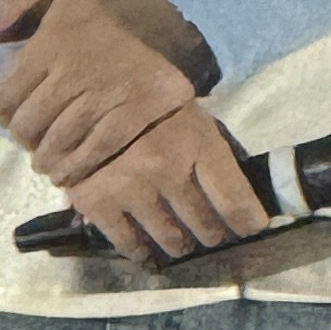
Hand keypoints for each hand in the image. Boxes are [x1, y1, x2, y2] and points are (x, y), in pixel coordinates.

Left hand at [0, 0, 208, 181]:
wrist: (181, 10)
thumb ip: (19, 0)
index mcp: (51, 42)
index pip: (5, 96)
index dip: (0, 111)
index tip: (8, 113)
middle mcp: (74, 73)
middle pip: (29, 126)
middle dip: (24, 136)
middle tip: (31, 138)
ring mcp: (105, 98)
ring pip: (59, 144)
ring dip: (47, 159)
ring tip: (47, 161)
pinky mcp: (134, 115)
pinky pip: (95, 152)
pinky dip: (77, 168)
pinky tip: (69, 174)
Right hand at [55, 103, 272, 265]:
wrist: (80, 80)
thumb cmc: (141, 88)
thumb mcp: (184, 106)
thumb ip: (205, 143)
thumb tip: (230, 183)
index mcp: (197, 140)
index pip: (235, 198)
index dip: (248, 221)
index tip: (250, 228)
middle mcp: (168, 169)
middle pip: (205, 224)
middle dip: (211, 232)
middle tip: (210, 233)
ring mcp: (132, 188)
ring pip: (170, 237)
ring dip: (179, 242)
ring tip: (179, 241)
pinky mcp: (97, 201)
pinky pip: (127, 241)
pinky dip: (139, 249)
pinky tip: (144, 250)